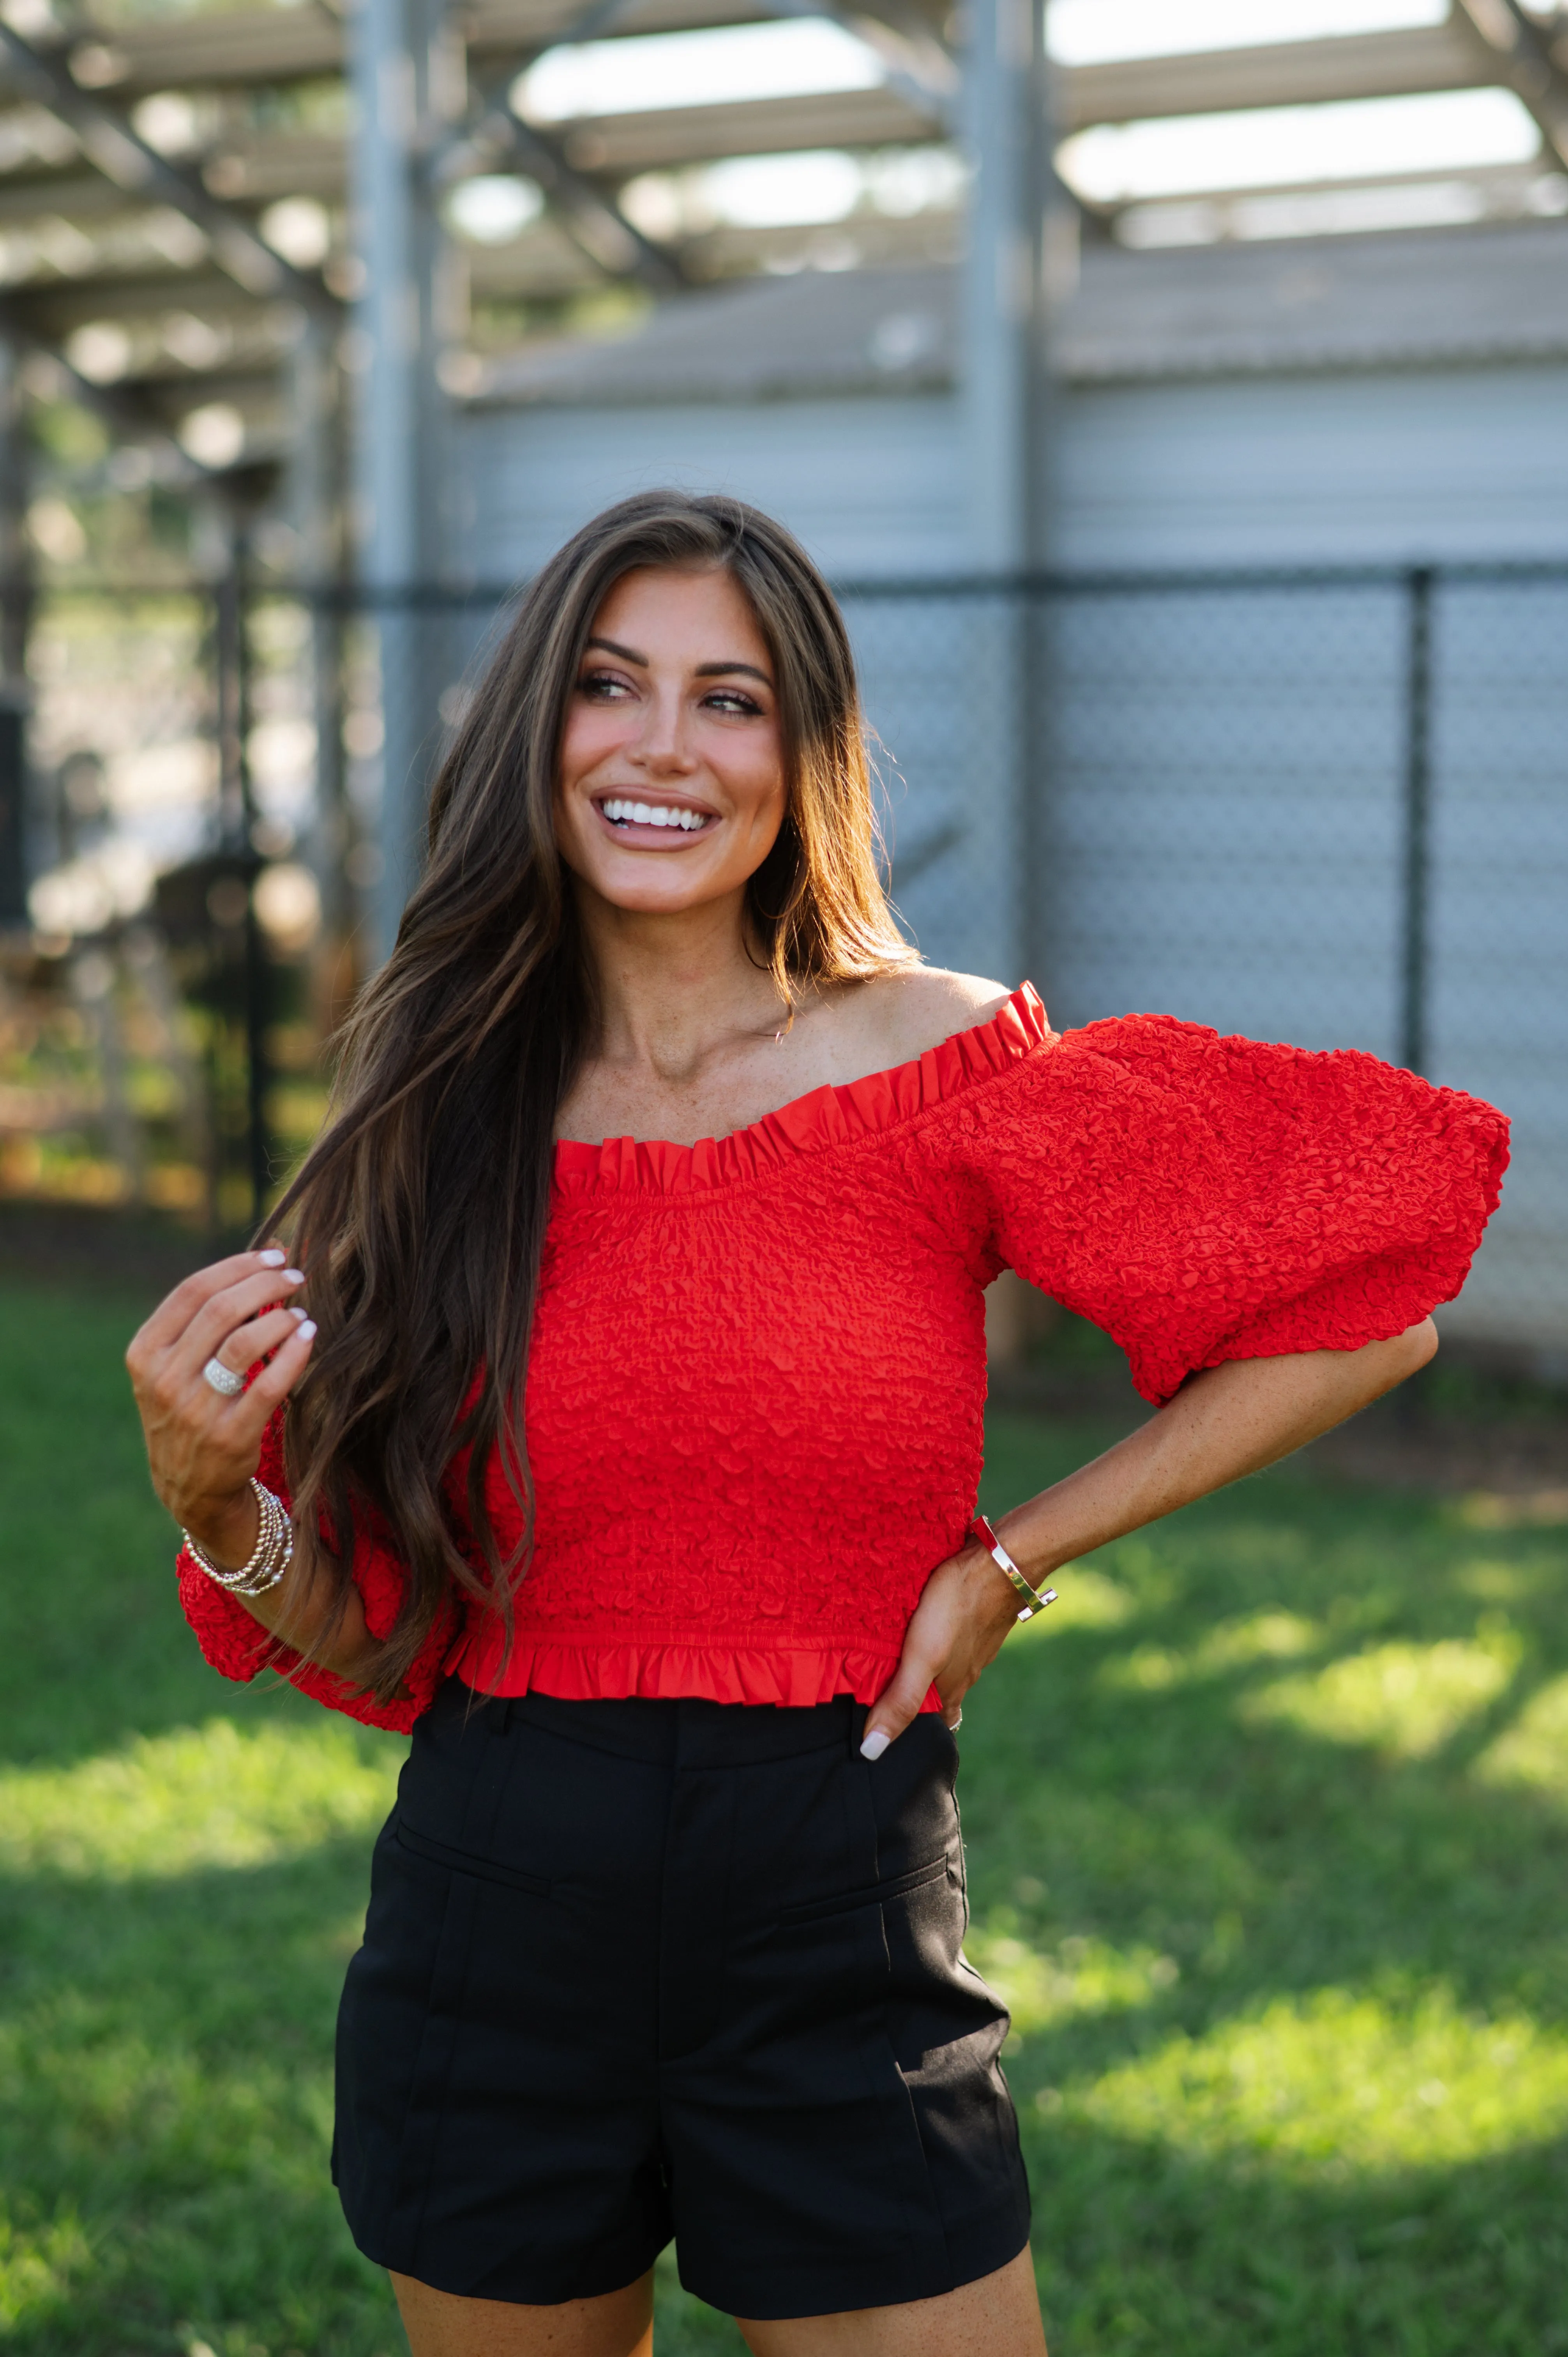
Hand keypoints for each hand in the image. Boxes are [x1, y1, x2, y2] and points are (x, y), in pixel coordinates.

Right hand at [125, 1248, 315, 1566]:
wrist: (189, 1486)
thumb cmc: (189, 1408)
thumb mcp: (174, 1365)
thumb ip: (204, 1318)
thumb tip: (267, 1256)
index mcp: (144, 1352)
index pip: (193, 1291)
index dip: (238, 1265)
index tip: (274, 1256)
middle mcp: (163, 1380)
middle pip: (221, 1310)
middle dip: (265, 1284)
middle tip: (296, 1277)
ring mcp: (195, 1410)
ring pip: (244, 1343)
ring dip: (281, 1318)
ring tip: (301, 1313)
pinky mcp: (229, 1436)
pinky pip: (269, 1384)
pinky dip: (294, 1353)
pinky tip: (309, 1336)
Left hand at [861, 1539, 1023, 1755]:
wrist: (1000, 1561)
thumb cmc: (957, 1608)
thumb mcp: (923, 1658)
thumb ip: (901, 1701)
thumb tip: (873, 1751)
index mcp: (953, 1688)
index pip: (939, 1724)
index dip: (918, 1731)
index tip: (894, 1733)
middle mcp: (967, 1670)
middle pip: (941, 1694)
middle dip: (917, 1698)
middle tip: (885, 1694)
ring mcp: (975, 1642)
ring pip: (948, 1663)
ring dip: (926, 1665)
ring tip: (896, 1657)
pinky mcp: (976, 1615)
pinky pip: (954, 1635)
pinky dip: (937, 1636)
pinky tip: (922, 1622)